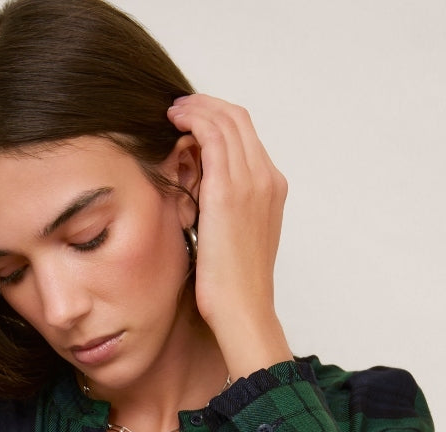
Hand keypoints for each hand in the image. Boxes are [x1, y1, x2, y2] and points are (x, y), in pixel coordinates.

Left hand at [167, 94, 292, 376]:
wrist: (243, 310)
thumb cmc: (233, 288)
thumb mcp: (233, 239)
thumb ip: (224, 211)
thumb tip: (198, 197)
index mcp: (272, 189)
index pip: (248, 137)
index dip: (220, 121)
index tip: (193, 122)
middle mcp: (267, 179)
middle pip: (239, 120)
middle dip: (207, 107)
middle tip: (179, 108)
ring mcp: (251, 181)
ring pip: (226, 121)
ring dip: (197, 108)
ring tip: (173, 112)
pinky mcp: (228, 190)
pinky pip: (212, 134)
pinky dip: (194, 120)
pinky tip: (174, 123)